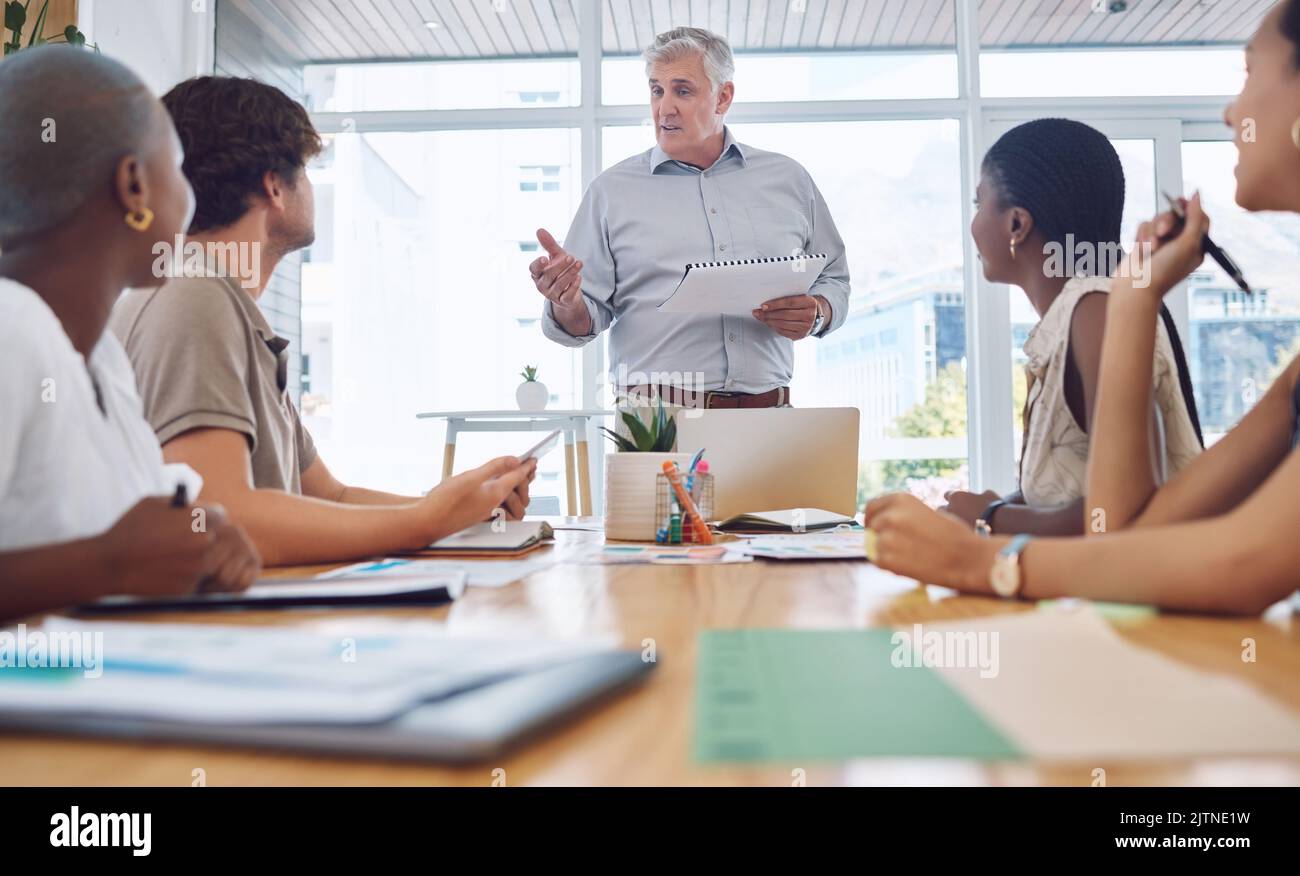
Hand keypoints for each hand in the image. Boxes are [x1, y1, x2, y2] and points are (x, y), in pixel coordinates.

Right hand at [95, 497, 260, 596]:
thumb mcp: (153, 503)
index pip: (219, 515)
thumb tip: (195, 505)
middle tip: (188, 542)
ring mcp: (200, 566)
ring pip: (208, 560)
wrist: (111, 565)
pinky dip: (184, 576)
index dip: (207, 519)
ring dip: (196, 559)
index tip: (200, 524)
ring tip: (173, 557)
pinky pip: (195, 579)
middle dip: (203, 540)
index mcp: (199, 518)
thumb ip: (180, 503)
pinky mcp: (192, 586)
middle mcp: (206, 541)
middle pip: (217, 539)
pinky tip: (166, 571)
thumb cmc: (128, 530)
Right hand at [419, 457, 536, 539]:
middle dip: (527, 479)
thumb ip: (494, 467)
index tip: (534, 459)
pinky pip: (500, 503)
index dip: (527, 466)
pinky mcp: (477, 514)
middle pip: (519, 491)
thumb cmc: (445, 501)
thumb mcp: (470, 477)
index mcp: (495, 494)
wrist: (427, 522)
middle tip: (530, 466)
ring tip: (519, 476)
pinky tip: (498, 487)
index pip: (518, 477)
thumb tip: (514, 460)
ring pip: (510, 500)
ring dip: (517, 488)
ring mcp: (486, 511)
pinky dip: (505, 494)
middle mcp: (494, 505)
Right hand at [530, 228, 589, 334]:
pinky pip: (567, 295)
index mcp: (537, 274)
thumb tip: (539, 230)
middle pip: (549, 276)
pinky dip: (573, 286)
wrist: (569, 292)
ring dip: (570, 273)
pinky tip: (579, 277)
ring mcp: (552, 295)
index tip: (545, 259)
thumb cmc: (560, 271)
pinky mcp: (563, 302)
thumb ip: (549, 245)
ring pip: (559, 285)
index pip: (533, 270)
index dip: (538, 265)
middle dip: (560, 266)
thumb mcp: (556, 256)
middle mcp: (542, 285)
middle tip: (571, 257)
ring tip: (579, 263)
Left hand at [753, 294, 821, 339]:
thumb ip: (787, 299)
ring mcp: (806, 328)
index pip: (789, 303)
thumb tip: (767, 304)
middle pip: (784, 315)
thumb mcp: (801, 298)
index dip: (775, 304)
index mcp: (810, 303)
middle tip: (757, 312)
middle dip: (768, 314)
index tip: (763, 306)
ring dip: (769, 321)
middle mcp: (810, 316)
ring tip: (761, 317)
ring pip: (782, 324)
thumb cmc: (804, 304)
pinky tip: (768, 323)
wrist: (817, 316)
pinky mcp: (800, 336)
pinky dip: (774, 327)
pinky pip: (783, 332)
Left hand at [863, 493, 998, 592]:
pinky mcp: (886, 559)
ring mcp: (886, 538)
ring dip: (887, 551)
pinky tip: (912, 564)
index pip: (872, 507)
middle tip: (899, 546)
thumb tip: (887, 521)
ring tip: (912, 555)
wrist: (968, 558)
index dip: (872, 518)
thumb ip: (904, 514)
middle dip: (881, 536)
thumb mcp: (927, 511)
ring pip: (875, 546)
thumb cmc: (954, 535)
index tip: (873, 526)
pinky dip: (891, 566)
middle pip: (872, 527)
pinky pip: (880, 562)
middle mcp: (890, 515)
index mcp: (900, 499)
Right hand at [1119, 192, 1209, 301]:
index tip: (1180, 201)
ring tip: (1151, 248)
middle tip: (1163, 233)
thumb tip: (1196, 195)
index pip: (1200, 218)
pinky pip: (1144, 225)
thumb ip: (1195, 218)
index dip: (1191, 208)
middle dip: (1167, 222)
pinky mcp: (1144, 242)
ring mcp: (1161, 242)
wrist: (1136, 287)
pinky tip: (1142, 250)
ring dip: (1153, 232)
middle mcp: (1179, 242)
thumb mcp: (1188, 243)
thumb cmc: (1165, 270)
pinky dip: (1142, 236)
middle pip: (1177, 215)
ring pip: (1158, 219)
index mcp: (1196, 246)